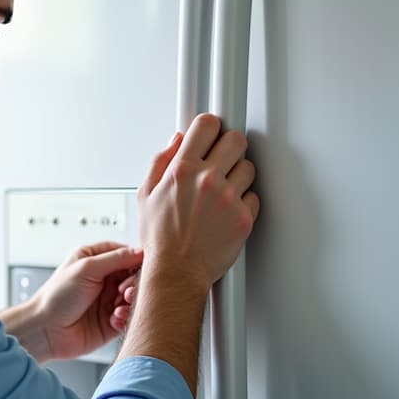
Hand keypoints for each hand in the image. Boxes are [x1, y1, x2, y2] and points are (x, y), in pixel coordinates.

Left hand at [25, 241, 143, 361]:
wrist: (45, 330)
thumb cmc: (56, 297)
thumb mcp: (86, 268)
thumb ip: (116, 258)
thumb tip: (140, 251)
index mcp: (93, 259)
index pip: (124, 253)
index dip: (135, 259)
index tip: (142, 267)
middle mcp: (102, 278)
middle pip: (132, 275)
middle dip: (133, 283)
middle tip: (126, 291)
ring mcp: (107, 300)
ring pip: (134, 296)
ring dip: (131, 301)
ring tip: (119, 306)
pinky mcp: (111, 321)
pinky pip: (128, 316)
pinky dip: (125, 317)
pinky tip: (114, 318)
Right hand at [138, 113, 259, 287]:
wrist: (176, 274)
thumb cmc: (160, 240)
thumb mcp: (145, 195)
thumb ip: (160, 162)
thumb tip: (176, 140)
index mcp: (181, 170)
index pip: (207, 124)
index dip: (211, 127)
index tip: (211, 134)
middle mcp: (206, 180)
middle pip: (236, 139)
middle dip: (230, 146)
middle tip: (223, 159)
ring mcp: (228, 199)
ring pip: (248, 168)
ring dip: (238, 176)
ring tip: (223, 191)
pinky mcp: (243, 218)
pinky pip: (253, 197)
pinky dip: (243, 202)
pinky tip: (227, 211)